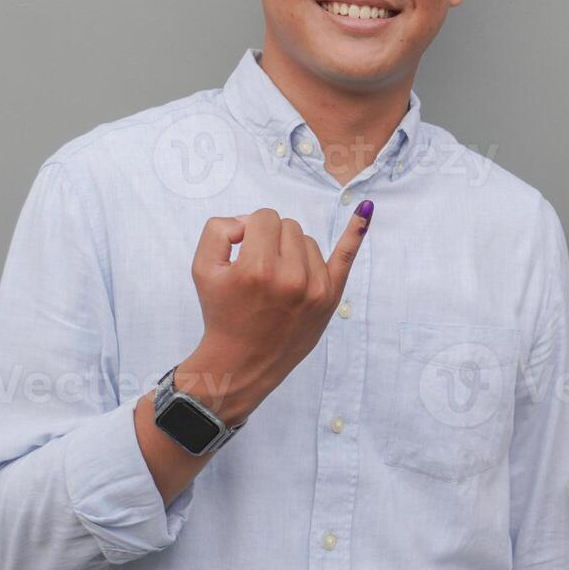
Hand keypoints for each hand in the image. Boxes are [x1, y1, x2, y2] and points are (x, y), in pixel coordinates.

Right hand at [179, 203, 373, 423]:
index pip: (264, 217)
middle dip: (270, 240)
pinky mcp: (330, 298)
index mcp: (257, 268)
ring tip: (276, 282)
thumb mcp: (202, 268)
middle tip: (258, 270)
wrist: (242, 362)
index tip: (241, 252)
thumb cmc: (222, 312)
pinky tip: (366, 207)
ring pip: (307, 241)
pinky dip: (356, 231)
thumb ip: (220, 229)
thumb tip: (248, 221)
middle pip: (288, 226)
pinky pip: (345, 257)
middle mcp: (290, 277)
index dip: (249, 230)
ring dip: (291, 252)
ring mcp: (315, 289)